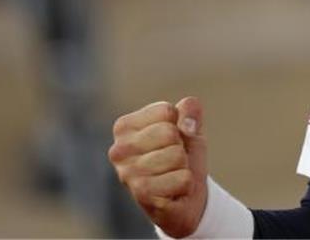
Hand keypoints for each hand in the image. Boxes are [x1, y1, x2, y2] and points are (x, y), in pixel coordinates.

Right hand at [108, 97, 209, 237]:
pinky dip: (186, 184)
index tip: (171, 140)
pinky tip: (173, 190)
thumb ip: (190, 109)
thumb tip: (187, 124)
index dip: (180, 125)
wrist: (184, 199)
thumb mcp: (189, 126)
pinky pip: (183, 178)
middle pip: (169, 133)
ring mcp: (128, 173)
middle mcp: (119, 150)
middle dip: (181, 147)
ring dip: (183, 166)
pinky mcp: (142, 194)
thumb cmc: (182, 156)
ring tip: (172, 174)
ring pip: (177, 156)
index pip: (166, 111)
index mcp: (125, 127)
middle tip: (173, 160)